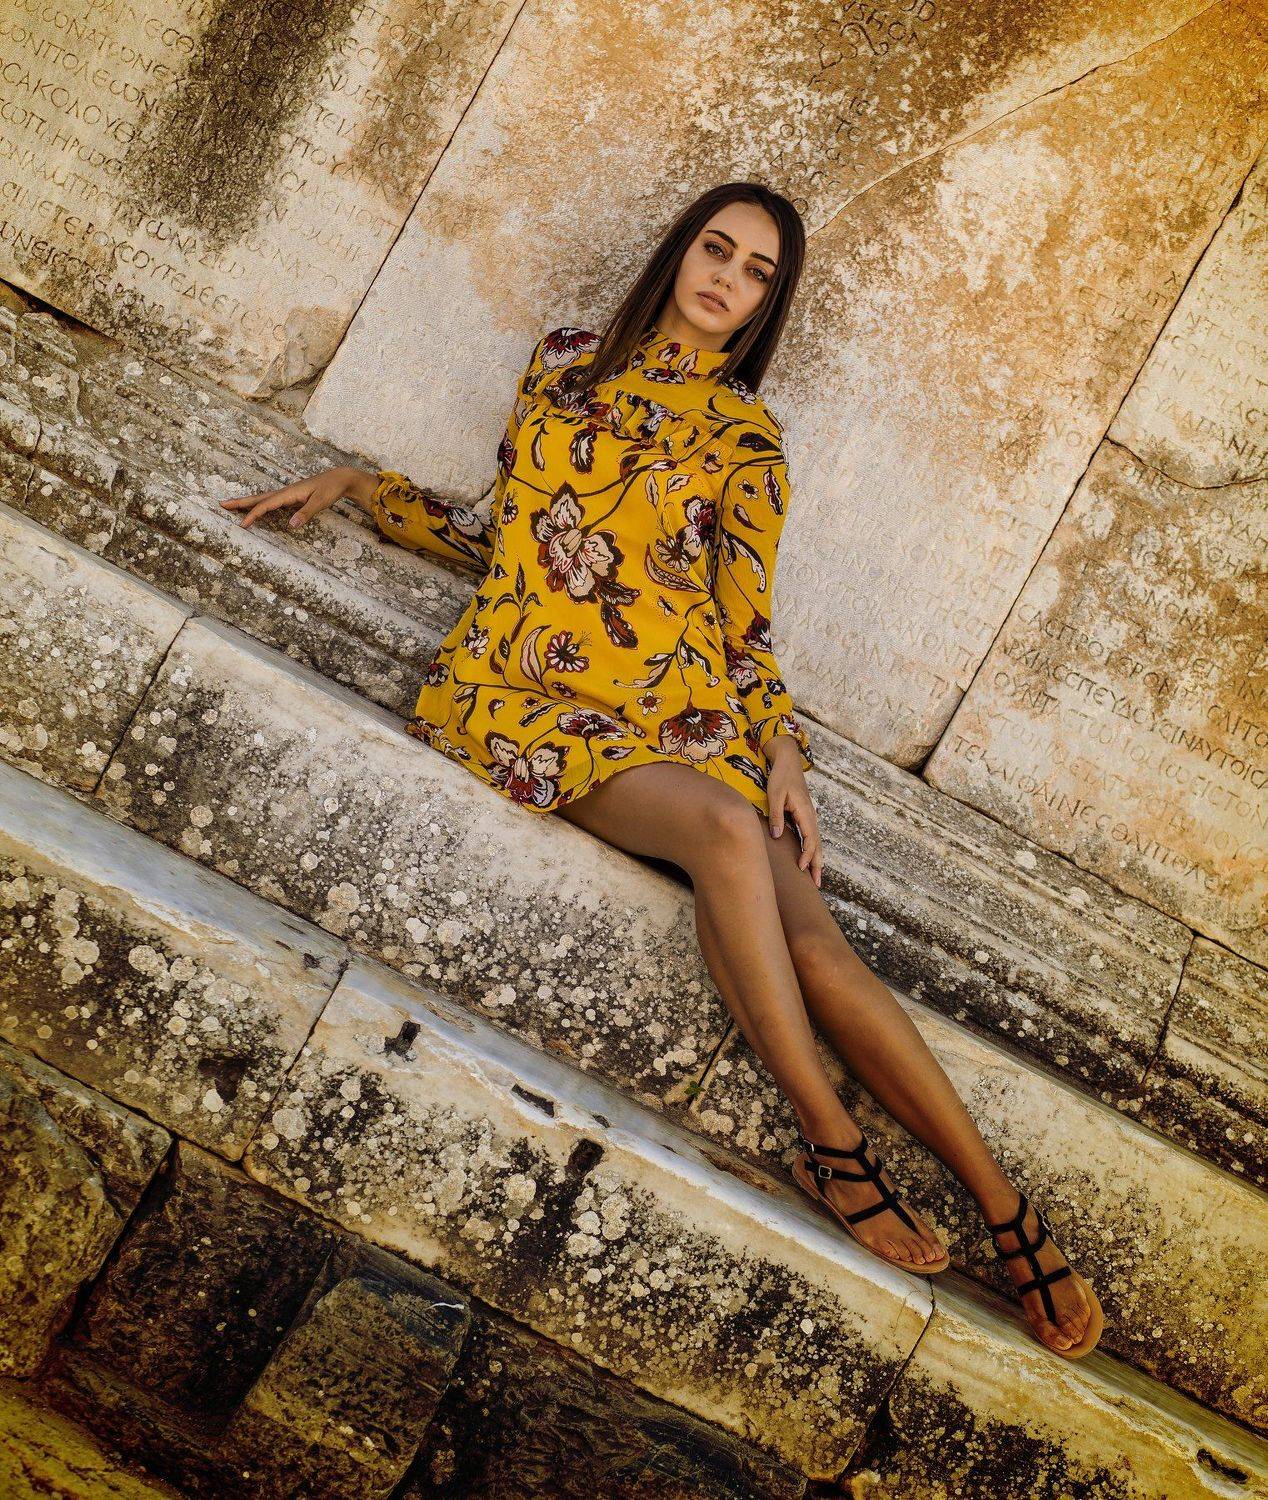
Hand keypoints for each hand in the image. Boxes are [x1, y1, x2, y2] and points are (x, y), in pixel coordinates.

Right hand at [218, 466, 373, 530]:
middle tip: (221, 504)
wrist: (340, 479)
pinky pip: (271, 502)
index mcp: (288, 493)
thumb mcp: (320, 502)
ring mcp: (287, 494)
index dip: (253, 515)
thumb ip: (305, 514)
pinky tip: (257, 510)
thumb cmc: (330, 490)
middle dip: (240, 502)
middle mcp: (284, 492)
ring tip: (232, 506)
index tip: (242, 525)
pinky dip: (260, 505)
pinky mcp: (292, 497)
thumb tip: (290, 525)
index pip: (266, 505)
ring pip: (263, 499)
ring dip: (247, 503)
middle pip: (258, 498)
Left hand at [765, 736, 821, 886]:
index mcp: (805, 811)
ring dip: (816, 859)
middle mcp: (810, 816)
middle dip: (817, 864)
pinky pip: (811, 837)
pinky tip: (809, 859)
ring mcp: (809, 816)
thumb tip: (778, 836)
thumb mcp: (775, 795)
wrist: (787, 762)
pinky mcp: (804, 816)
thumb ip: (776, 815)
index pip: (810, 838)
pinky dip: (812, 850)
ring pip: (816, 842)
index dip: (807, 855)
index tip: (801, 868)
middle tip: (817, 884)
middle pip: (817, 844)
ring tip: (816, 877)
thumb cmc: (780, 777)